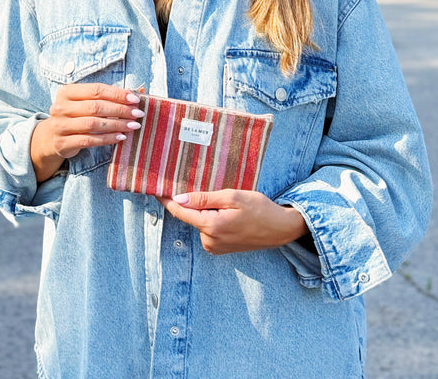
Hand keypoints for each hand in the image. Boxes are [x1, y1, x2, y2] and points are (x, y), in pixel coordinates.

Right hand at [31, 83, 143, 181]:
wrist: (50, 138)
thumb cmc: (74, 116)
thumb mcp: (85, 103)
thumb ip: (107, 97)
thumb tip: (139, 91)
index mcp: (66, 92)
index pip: (96, 90)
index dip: (117, 94)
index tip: (135, 98)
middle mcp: (60, 107)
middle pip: (96, 106)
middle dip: (120, 110)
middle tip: (138, 113)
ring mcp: (60, 126)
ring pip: (93, 124)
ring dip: (117, 125)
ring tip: (133, 125)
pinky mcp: (62, 143)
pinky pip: (89, 140)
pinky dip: (108, 139)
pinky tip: (121, 137)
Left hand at [159, 189, 307, 254]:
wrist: (281, 229)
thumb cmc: (260, 209)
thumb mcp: (233, 197)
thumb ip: (204, 199)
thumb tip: (179, 198)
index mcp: (211, 227)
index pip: (181, 212)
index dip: (167, 200)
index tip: (156, 189)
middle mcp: (210, 241)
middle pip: (191, 216)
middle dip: (194, 202)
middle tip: (206, 189)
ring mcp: (215, 247)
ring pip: (200, 222)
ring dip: (206, 211)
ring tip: (226, 203)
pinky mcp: (221, 249)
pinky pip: (209, 230)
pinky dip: (213, 219)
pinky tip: (228, 213)